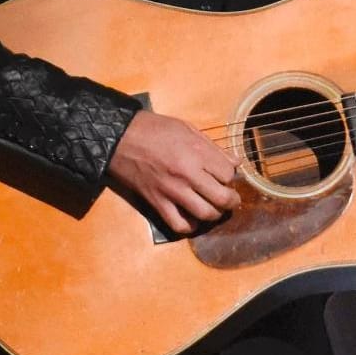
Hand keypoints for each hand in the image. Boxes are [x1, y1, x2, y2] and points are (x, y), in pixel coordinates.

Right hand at [106, 109, 241, 234]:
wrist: (120, 137)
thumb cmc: (154, 129)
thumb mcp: (187, 128)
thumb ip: (213, 147)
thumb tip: (235, 162)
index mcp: (196, 154)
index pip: (228, 175)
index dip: (231, 177)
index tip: (227, 176)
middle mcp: (187, 175)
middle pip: (222, 198)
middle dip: (232, 201)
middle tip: (231, 199)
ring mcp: (172, 191)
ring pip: (205, 213)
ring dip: (215, 214)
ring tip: (215, 209)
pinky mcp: (156, 202)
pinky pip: (178, 224)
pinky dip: (190, 226)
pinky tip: (193, 219)